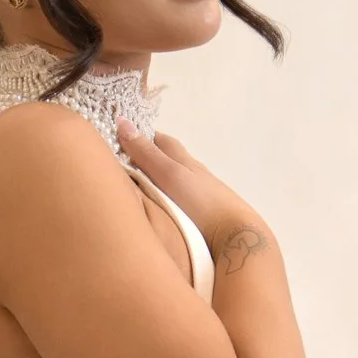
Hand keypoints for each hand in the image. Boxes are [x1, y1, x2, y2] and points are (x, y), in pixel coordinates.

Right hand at [111, 122, 272, 271]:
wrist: (236, 236)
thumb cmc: (202, 203)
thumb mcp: (170, 175)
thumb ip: (146, 154)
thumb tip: (121, 121)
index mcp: (185, 161)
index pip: (162, 141)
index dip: (143, 136)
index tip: (123, 137)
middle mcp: (195, 174)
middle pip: (172, 158)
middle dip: (151, 156)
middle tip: (127, 162)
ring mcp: (202, 196)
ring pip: (177, 181)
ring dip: (160, 180)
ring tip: (140, 187)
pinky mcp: (205, 217)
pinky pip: (182, 201)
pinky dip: (169, 199)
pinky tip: (163, 210)